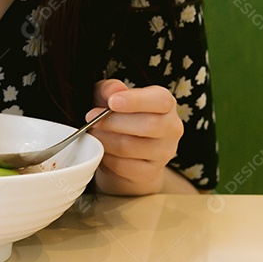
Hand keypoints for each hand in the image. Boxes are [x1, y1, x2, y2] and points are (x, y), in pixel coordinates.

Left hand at [88, 79, 183, 195]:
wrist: (122, 151)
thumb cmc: (117, 116)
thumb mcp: (109, 96)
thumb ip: (109, 89)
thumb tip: (114, 91)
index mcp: (165, 103)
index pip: (161, 100)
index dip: (136, 101)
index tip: (112, 102)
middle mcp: (171, 128)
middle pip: (148, 125)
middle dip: (112, 121)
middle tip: (91, 118)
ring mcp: (164, 153)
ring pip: (130, 147)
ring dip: (105, 139)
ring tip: (94, 133)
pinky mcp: (151, 173)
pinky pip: (124, 166)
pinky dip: (107, 157)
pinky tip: (102, 150)